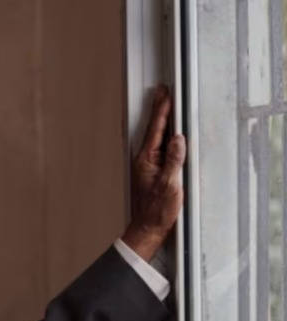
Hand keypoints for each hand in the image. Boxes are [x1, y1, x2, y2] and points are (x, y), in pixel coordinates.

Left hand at [123, 85, 186, 261]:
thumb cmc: (157, 210)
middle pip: (154, 129)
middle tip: (163, 91)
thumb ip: (174, 161)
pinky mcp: (152, 171)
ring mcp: (147, 165)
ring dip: (161, 121)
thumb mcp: (170, 185)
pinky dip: (164, 136)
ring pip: (156, 137)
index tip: (167, 95)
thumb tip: (178, 139)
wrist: (147, 228)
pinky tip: (168, 133)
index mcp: (146, 160)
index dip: (163, 110)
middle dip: (160, 109)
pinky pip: (159, 148)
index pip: (156, 129)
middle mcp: (144, 160)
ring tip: (166, 104)